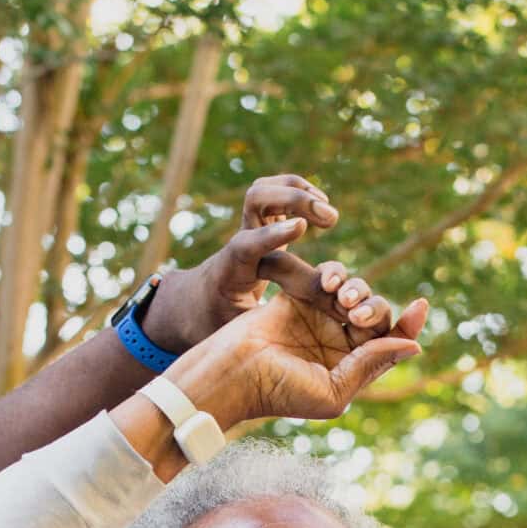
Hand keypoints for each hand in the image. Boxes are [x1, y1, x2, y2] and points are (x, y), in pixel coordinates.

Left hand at [141, 174, 339, 350]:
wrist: (195, 303)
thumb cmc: (219, 323)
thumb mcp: (236, 335)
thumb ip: (260, 331)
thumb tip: (288, 339)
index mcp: (230, 271)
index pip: (246, 244)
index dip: (272, 234)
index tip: (302, 228)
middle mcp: (239, 242)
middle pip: (256, 199)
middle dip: (294, 201)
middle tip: (331, 220)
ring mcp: (247, 228)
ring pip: (265, 188)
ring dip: (298, 190)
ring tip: (328, 211)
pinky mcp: (259, 223)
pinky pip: (276, 193)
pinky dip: (299, 190)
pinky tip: (322, 208)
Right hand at [170, 254, 426, 429]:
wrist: (233, 373)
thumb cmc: (280, 393)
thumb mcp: (334, 391)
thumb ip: (371, 364)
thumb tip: (414, 345)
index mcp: (353, 367)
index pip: (391, 342)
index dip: (409, 324)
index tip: (420, 306)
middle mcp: (341, 342)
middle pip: (378, 312)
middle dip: (376, 309)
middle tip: (356, 315)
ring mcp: (320, 317)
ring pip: (357, 290)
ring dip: (358, 290)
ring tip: (342, 301)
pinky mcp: (300, 296)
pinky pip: (330, 276)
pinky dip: (336, 275)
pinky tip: (328, 284)